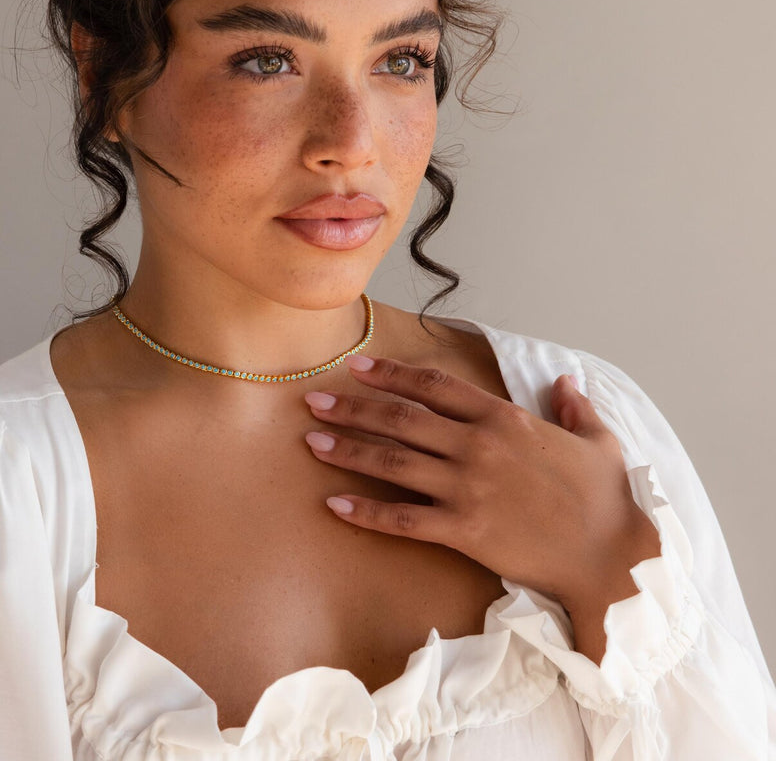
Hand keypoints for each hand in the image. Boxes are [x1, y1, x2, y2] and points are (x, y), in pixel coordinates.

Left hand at [303, 356, 660, 626]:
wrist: (612, 558)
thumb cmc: (605, 500)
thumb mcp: (597, 440)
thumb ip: (574, 407)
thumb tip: (566, 382)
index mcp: (504, 419)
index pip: (435, 387)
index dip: (392, 375)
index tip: (357, 366)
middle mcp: (478, 447)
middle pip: (402, 420)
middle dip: (353, 407)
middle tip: (314, 401)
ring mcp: (468, 489)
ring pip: (394, 463)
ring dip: (348, 450)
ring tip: (311, 441)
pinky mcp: (464, 532)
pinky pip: (404, 520)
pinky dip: (366, 512)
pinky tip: (335, 503)